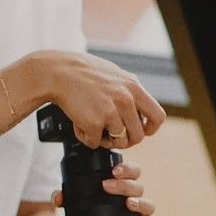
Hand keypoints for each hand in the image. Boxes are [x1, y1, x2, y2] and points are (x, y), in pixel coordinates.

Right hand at [26, 50, 163, 149]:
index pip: (158, 116)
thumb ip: (129, 91)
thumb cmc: (82, 72)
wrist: (57, 72)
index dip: (150, 129)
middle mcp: (126, 100)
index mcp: (134, 87)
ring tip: (93, 127)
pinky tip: (78, 124)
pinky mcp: (93, 123)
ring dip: (105, 140)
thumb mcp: (115, 75)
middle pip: (138, 136)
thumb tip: (139, 109)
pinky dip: (86, 137)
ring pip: (118, 142)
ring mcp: (110, 112)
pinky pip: (95, 143)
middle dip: (125, 140)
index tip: (140, 131)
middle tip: (110, 135)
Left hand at [51, 161, 154, 215]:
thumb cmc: (80, 214)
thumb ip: (63, 197)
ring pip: (147, 204)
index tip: (114, 170)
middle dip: (125, 183)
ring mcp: (135, 215)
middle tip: (108, 185)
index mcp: (119, 185)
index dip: (127, 168)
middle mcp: (131, 197)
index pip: (131, 171)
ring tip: (128, 202)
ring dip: (139, 201)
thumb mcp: (69, 204)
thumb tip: (58, 196)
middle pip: (138, 185)